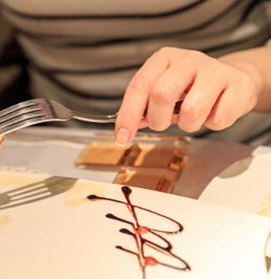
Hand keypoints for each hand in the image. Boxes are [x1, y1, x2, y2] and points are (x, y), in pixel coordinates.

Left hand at [115, 47, 262, 144]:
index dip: (128, 115)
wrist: (234, 79)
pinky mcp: (238, 85)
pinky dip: (212, 124)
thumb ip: (142, 108)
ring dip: (188, 125)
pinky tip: (214, 112)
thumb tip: (125, 128)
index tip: (122, 137)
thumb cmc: (191, 89)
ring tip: (192, 117)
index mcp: (163, 59)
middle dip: (158, 120)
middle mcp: (187, 59)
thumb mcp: (163, 91)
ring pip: (191, 111)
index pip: (139, 86)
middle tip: (163, 123)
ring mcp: (214, 70)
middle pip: (162, 94)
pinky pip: (218, 119)